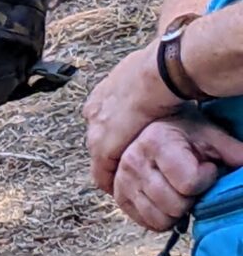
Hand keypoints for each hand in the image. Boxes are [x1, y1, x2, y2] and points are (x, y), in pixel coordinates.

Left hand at [83, 43, 189, 191]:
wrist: (158, 72)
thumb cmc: (160, 68)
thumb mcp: (142, 70)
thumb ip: (139, 81)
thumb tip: (154, 81)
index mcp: (103, 91)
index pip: (97, 115)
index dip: (107, 129)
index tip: (116, 138)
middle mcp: (95, 108)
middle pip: (94, 135)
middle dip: (104, 149)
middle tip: (116, 162)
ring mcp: (98, 127)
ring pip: (97, 153)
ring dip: (106, 166)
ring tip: (116, 179)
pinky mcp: (106, 143)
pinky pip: (103, 167)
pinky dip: (108, 178)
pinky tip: (113, 187)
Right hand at [109, 116, 242, 230]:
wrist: (149, 129)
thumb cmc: (182, 133)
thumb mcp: (209, 134)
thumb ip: (232, 151)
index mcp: (156, 142)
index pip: (188, 183)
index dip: (206, 179)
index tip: (205, 166)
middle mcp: (134, 161)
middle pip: (175, 205)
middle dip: (191, 197)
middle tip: (191, 182)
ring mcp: (123, 181)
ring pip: (161, 218)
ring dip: (177, 209)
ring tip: (178, 190)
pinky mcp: (120, 196)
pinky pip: (148, 223)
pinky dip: (162, 217)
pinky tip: (166, 199)